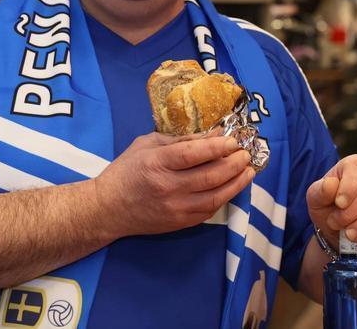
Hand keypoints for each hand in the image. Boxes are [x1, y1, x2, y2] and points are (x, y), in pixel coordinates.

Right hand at [95, 131, 253, 236]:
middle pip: (210, 176)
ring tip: (249, 170)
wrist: (108, 209)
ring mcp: (175, 208)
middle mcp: (167, 187)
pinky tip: (233, 186)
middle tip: (246, 153)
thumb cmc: (126, 170)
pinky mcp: (179, 223)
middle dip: (234, 163)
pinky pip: (209, 210)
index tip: (233, 140)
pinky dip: (224, 198)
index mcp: (157, 163)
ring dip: (236, 182)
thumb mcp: (147, 145)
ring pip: (215, 196)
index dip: (217, 146)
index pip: (193, 154)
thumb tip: (213, 134)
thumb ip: (180, 140)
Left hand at [306, 155, 356, 250]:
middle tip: (336, 224)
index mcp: (355, 164)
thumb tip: (330, 184)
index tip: (339, 204)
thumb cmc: (327, 206)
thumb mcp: (315, 198)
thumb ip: (320, 191)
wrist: (338, 227)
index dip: (349, 189)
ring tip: (350, 235)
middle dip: (351, 214)